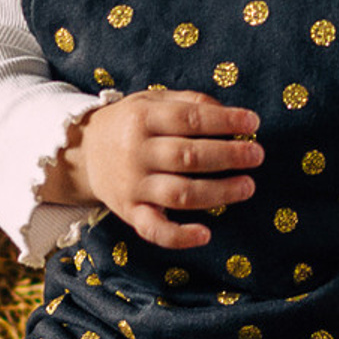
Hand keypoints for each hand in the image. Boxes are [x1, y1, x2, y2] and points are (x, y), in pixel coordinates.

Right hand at [48, 88, 262, 249]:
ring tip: (247, 186)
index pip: (189, 118)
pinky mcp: (130, 212)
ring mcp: (133, 186)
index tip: (253, 122)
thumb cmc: (129, 124)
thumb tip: (228, 113)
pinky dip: (179, 237)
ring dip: (218, 192)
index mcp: (142, 118)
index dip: (224, 120)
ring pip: (179, 193)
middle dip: (228, 155)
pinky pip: (154, 229)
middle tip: (257, 155)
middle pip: (187, 156)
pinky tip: (205, 234)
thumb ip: (188, 102)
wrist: (82, 152)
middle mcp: (136, 153)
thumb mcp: (151, 101)